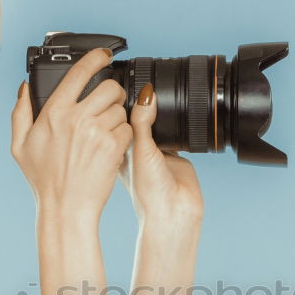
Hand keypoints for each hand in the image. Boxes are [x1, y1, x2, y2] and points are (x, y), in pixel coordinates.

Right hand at [10, 48, 133, 218]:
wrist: (66, 207)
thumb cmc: (43, 180)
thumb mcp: (20, 145)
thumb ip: (20, 113)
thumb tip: (24, 88)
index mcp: (54, 112)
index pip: (79, 72)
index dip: (96, 57)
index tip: (104, 54)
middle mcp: (76, 118)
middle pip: (109, 87)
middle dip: (113, 93)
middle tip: (110, 103)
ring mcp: (97, 132)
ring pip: (120, 108)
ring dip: (118, 117)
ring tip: (107, 131)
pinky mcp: (113, 147)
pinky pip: (128, 129)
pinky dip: (124, 135)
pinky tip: (112, 146)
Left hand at [118, 84, 203, 225]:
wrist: (175, 210)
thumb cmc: (148, 191)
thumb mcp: (139, 149)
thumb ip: (141, 121)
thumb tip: (147, 94)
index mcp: (116, 149)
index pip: (116, 117)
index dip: (121, 101)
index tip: (127, 84)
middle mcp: (134, 149)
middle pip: (136, 116)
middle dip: (141, 103)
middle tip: (148, 91)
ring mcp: (154, 151)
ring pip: (155, 122)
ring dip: (159, 113)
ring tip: (161, 104)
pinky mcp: (174, 152)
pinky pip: (174, 130)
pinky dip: (176, 122)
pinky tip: (178, 117)